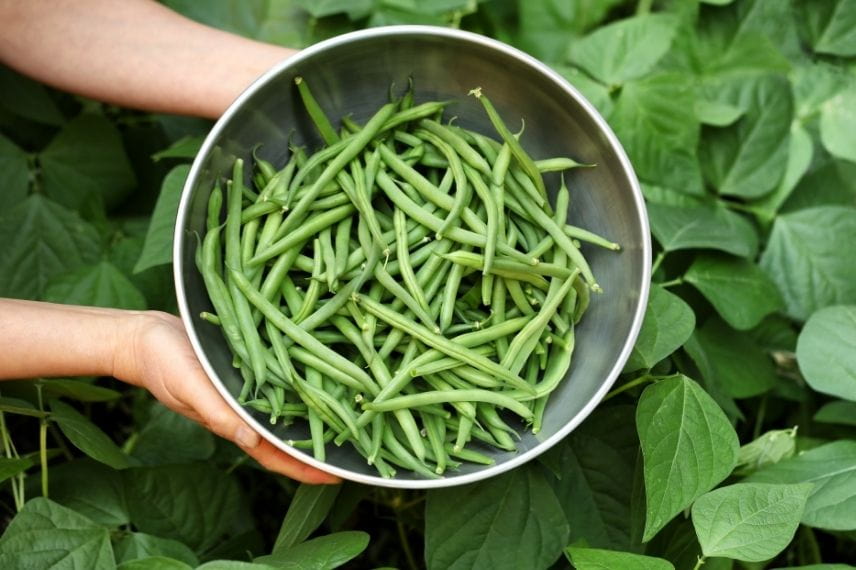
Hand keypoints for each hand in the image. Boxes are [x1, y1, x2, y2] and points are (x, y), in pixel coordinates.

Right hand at [117, 310, 339, 484]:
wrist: (145, 334)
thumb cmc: (162, 364)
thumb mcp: (189, 388)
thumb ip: (218, 414)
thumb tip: (250, 441)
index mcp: (233, 422)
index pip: (275, 455)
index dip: (305, 468)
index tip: (338, 475)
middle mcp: (245, 410)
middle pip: (288, 436)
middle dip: (319, 444)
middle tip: (358, 445)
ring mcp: (247, 390)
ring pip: (287, 409)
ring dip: (314, 413)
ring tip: (350, 414)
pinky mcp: (247, 366)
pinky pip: (280, 380)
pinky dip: (300, 384)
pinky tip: (321, 378)